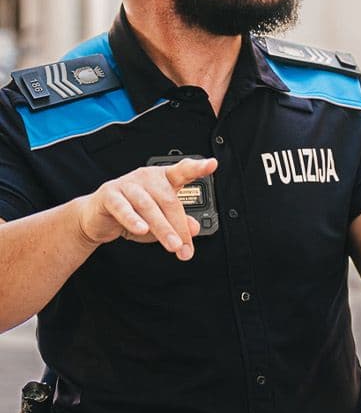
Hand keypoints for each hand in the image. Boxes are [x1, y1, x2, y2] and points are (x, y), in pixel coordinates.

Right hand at [78, 156, 217, 258]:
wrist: (97, 220)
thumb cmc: (133, 216)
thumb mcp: (161, 222)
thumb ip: (179, 223)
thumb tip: (194, 228)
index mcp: (164, 179)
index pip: (183, 171)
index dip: (198, 167)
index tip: (212, 164)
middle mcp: (147, 177)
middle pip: (169, 200)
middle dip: (179, 227)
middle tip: (185, 249)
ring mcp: (127, 183)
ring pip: (149, 206)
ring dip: (162, 228)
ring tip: (172, 246)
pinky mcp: (109, 194)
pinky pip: (123, 208)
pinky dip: (133, 220)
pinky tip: (142, 229)